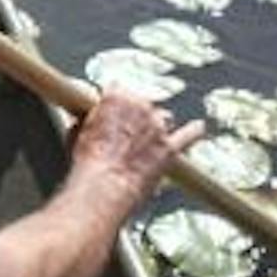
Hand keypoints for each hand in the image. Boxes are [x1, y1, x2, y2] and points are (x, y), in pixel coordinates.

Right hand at [68, 86, 202, 206]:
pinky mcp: (170, 148)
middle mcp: (141, 106)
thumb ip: (90, 119)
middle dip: (134, 117)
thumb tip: (89, 119)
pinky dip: (194, 131)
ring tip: (147, 139)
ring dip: (156, 126)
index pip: (116, 90)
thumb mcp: (78, 132)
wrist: (104, 187)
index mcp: (116, 97)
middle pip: (142, 104)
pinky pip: (188, 135)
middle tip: (123, 135)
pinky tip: (199, 127)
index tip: (108, 115)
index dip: (111, 105)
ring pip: (162, 118)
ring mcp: (158, 127)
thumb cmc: (87, 162)